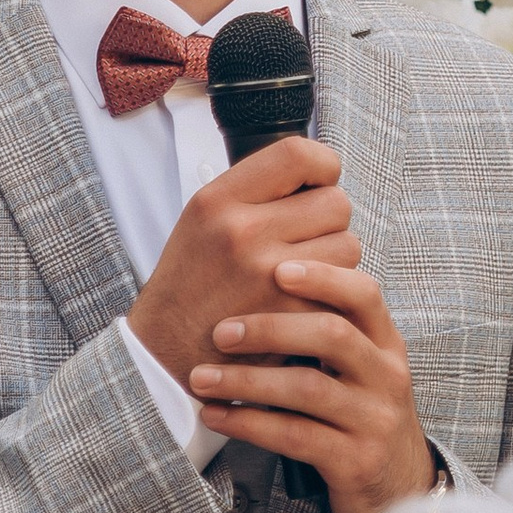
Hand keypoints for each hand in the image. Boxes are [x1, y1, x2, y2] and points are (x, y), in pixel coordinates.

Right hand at [127, 140, 358, 423]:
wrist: (165, 357)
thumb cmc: (191, 286)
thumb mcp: (202, 224)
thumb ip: (254, 193)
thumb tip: (317, 170)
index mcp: (218, 201)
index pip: (297, 154)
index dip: (323, 167)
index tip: (318, 184)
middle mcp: (241, 230)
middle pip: (335, 201)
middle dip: (330, 221)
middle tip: (307, 241)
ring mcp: (267, 273)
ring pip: (348, 244)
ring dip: (335, 260)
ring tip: (303, 274)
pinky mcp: (289, 312)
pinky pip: (343, 287)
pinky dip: (333, 294)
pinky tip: (305, 302)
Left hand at [188, 257, 436, 512]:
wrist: (397, 485)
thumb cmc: (359, 412)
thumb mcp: (359, 367)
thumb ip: (327, 330)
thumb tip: (263, 277)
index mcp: (386, 343)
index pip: (364, 295)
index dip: (323, 277)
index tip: (276, 266)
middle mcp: (387, 376)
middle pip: (333, 335)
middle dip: (271, 328)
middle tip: (220, 331)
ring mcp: (375, 419)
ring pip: (309, 388)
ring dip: (247, 381)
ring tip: (201, 378)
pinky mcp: (355, 461)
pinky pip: (295, 436)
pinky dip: (248, 424)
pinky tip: (215, 416)